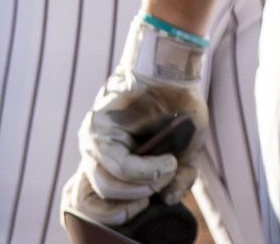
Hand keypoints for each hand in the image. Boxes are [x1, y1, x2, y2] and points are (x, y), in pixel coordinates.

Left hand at [63, 20, 208, 225]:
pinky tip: (166, 161)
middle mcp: (96, 150)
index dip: (123, 212)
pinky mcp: (98, 127)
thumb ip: (179, 177)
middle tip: (161, 187)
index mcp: (111, 159)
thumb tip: (167, 199)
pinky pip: (118, 164)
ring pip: (108, 184)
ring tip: (169, 168)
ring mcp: (94, 139)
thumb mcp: (186, 149)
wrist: (174, 67)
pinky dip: (144, 171)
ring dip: (143, 185)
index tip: (153, 202)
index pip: (98, 201)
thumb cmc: (178, 105)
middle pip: (101, 198)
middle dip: (136, 201)